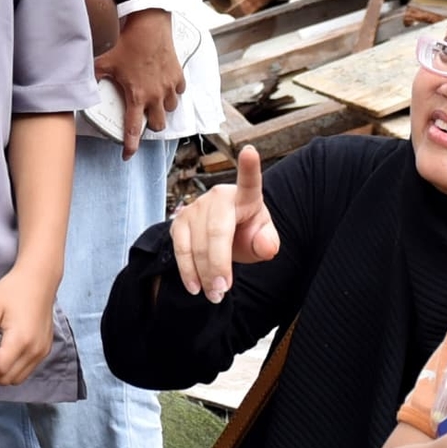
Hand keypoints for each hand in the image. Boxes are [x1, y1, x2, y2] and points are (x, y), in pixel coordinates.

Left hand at [0, 260, 60, 386]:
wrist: (39, 279)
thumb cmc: (13, 290)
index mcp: (21, 340)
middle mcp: (34, 350)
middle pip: (7, 379)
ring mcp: (42, 352)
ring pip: (17, 378)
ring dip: (0, 372)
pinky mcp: (44, 349)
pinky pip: (25, 369)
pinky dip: (11, 367)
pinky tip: (2, 350)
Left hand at [101, 12, 183, 152]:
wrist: (149, 23)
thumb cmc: (126, 41)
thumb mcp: (104, 60)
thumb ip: (92, 75)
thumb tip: (77, 82)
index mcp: (136, 96)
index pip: (133, 130)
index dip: (130, 147)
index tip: (127, 156)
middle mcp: (156, 95)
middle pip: (159, 125)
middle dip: (151, 126)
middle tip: (142, 118)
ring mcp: (169, 86)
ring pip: (171, 109)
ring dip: (162, 109)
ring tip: (153, 102)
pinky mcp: (178, 74)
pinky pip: (179, 91)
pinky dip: (173, 92)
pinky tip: (164, 86)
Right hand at [170, 146, 280, 300]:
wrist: (223, 237)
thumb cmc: (246, 234)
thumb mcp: (263, 239)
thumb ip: (267, 243)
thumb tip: (266, 247)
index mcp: (246, 196)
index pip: (250, 181)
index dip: (249, 166)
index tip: (250, 151)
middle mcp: (219, 196)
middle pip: (216, 230)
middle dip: (218, 263)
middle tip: (222, 291)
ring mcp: (196, 207)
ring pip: (196, 243)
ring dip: (203, 272)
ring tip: (213, 295)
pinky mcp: (179, 221)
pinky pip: (180, 248)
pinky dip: (187, 270)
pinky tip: (195, 287)